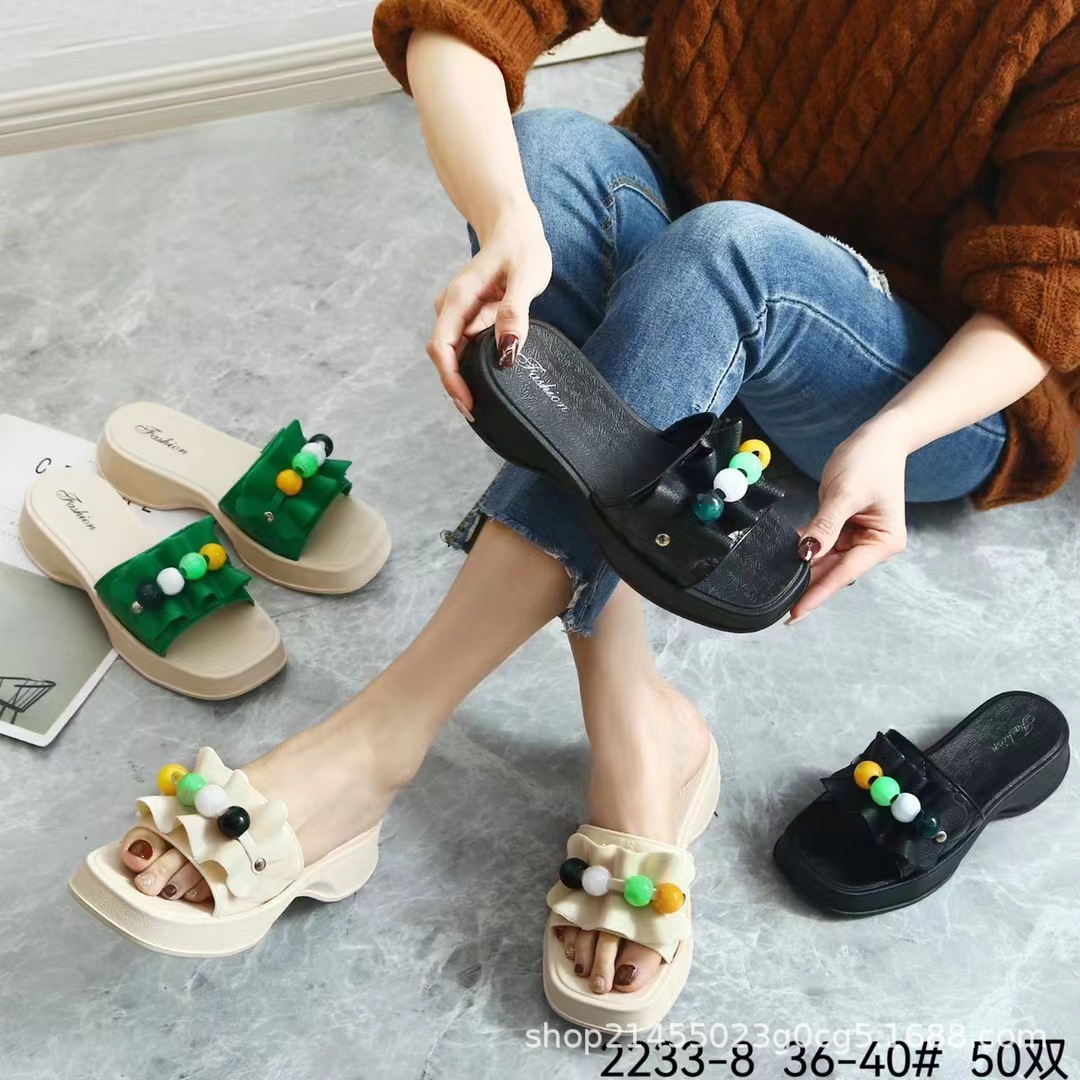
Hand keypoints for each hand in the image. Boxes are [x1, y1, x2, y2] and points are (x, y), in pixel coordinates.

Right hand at [427, 201, 551, 412]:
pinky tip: (488, 378)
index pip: (443, 347)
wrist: (514, 226)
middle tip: (477, 413)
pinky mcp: (467, 316)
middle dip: (456, 385)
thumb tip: (505, 353)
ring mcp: (457, 312)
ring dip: (464, 376)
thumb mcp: (526, 278)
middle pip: (444, 355)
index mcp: (459, 298)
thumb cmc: (521, 247)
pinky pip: (465, 345)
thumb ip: (514, 314)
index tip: (467, 403)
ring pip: (453, 352)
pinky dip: (473, 364)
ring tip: (484, 402)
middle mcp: (451, 307)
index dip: (451, 379)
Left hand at [788, 419, 909, 621]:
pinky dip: (804, 549)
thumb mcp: (845, 494)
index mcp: (883, 543)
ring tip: (776, 585)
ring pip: (824, 561)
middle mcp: (873, 545)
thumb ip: (825, 526)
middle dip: (807, 584)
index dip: (817, 594)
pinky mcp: (843, 528)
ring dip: (804, 568)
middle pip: (833, 572)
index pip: (843, 574)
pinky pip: (820, 544)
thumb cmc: (871, 461)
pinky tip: (784, 557)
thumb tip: (807, 553)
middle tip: (777, 605)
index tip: (795, 613)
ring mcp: (858, 538)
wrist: (878, 437)